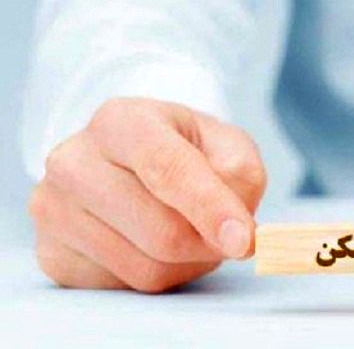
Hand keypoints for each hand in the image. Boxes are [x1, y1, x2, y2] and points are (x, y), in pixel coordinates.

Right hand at [29, 97, 266, 292]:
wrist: (129, 163)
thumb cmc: (186, 151)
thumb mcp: (226, 144)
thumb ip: (241, 176)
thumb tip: (234, 231)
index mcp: (121, 121)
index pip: (167, 170)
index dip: (210, 208)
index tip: (245, 240)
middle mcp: (73, 161)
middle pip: (162, 232)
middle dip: (208, 244)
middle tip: (229, 236)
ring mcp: (53, 209)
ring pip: (146, 269)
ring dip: (187, 264)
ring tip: (189, 233)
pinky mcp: (52, 254)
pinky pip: (125, 288)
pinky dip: (158, 276)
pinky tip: (153, 246)